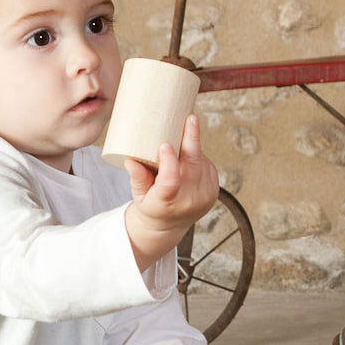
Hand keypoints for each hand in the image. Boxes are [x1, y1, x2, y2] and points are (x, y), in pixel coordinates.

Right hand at [123, 114, 218, 270]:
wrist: (169, 225)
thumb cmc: (151, 205)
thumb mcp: (138, 195)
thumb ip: (137, 177)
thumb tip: (130, 158)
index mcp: (167, 203)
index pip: (170, 182)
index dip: (168, 162)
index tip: (164, 145)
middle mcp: (189, 201)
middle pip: (192, 166)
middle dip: (191, 140)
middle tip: (190, 119)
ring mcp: (204, 196)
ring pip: (201, 162)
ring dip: (192, 148)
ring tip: (179, 140)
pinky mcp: (214, 191)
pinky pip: (207, 166)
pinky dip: (198, 157)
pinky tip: (189, 155)